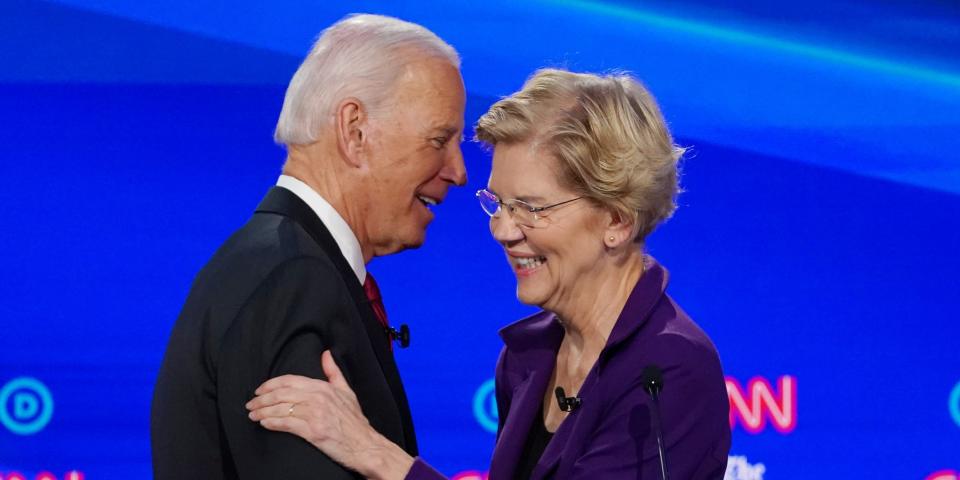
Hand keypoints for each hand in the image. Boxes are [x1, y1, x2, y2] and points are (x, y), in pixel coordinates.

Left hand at [246, 351, 413, 479]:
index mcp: (323, 387)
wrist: (365, 445)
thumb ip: (333, 372)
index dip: (271, 384)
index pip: (290, 380)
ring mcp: (316, 414)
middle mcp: (318, 398)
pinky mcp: (313, 431)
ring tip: (253, 415)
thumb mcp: (347, 391)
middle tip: (250, 405)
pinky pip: (287, 424)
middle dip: (262, 399)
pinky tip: (264, 423)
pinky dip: (273, 423)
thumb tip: (326, 354)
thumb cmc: (355, 421)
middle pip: (282, 394)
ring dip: (263, 411)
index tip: (259, 390)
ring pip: (282, 408)